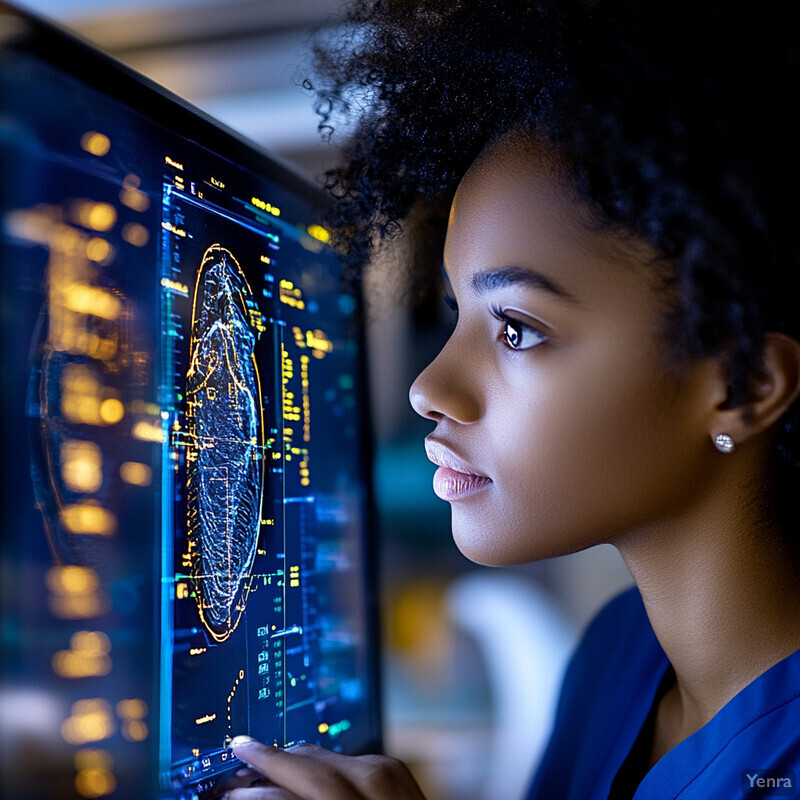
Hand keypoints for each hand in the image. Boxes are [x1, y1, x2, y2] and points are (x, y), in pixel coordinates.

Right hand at [222, 736, 427, 799]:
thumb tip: (256, 797)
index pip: (294, 799)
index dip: (257, 793)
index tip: (229, 790)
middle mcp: (379, 799)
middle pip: (318, 769)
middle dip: (274, 760)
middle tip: (242, 755)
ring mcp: (397, 785)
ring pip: (336, 756)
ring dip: (299, 756)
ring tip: (267, 758)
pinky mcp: (401, 776)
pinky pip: (356, 759)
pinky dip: (328, 762)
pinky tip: (307, 766)